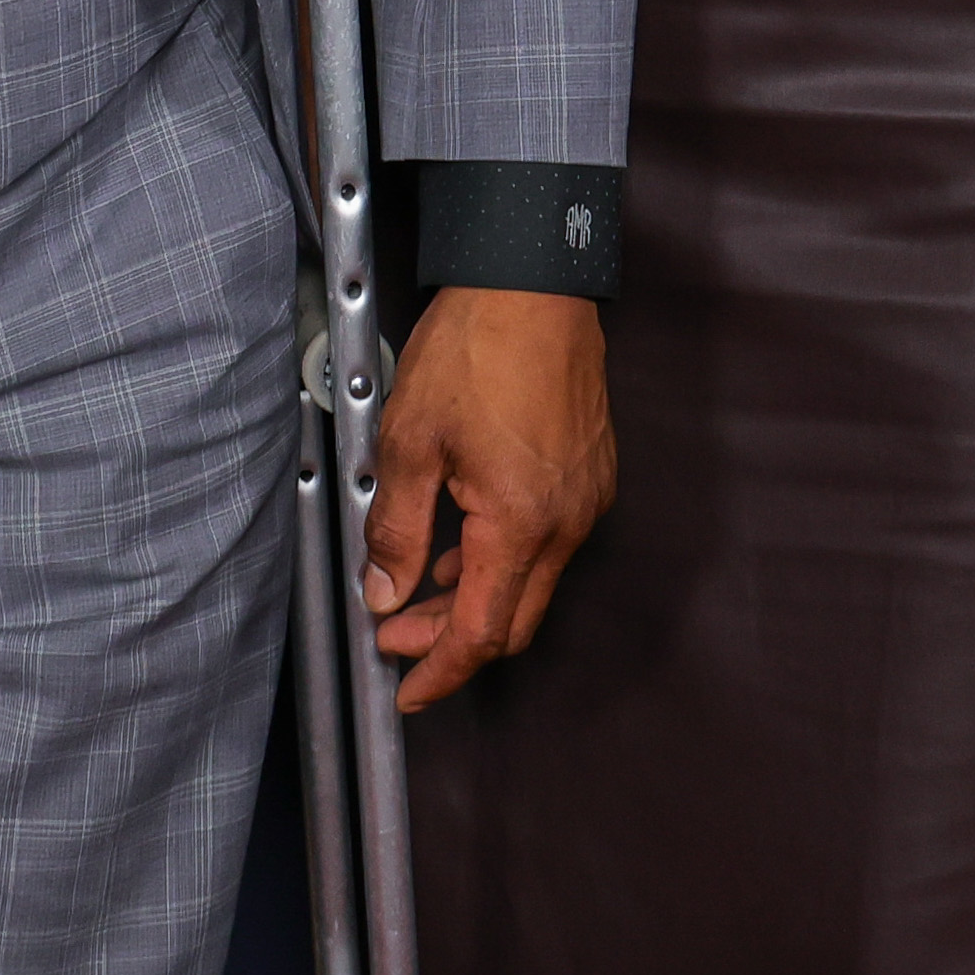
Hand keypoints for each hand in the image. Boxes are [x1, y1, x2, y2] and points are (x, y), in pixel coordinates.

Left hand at [363, 288, 611, 707]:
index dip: (440, 670)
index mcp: (522, 524)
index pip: (481, 632)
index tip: (407, 691)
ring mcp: (586, 500)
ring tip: (415, 585)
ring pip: (530, 582)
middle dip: (450, 640)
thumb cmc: (475, 349)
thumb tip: (384, 591)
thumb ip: (395, 527)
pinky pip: (546, 543)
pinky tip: (459, 540)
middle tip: (396, 636)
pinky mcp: (590, 475)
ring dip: (474, 596)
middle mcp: (568, 524)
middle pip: (513, 620)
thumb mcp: (409, 440)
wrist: (532, 282)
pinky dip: (501, 559)